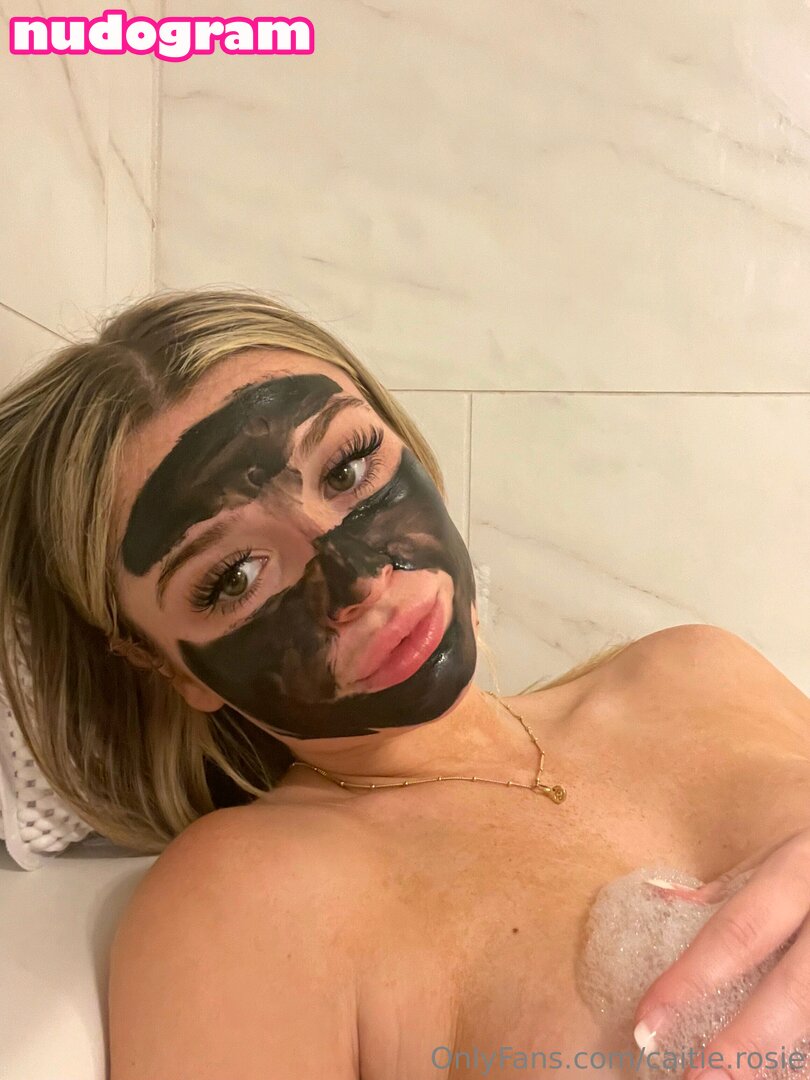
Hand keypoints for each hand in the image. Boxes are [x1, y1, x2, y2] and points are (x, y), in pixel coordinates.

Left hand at [633, 827, 809, 1079]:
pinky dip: (807, 1055)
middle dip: (743, 1045)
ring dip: (781, 1060)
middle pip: (792, 992)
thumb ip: (726, 891)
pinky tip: (783, 1073)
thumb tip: (657, 899)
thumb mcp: (778, 855)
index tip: (648, 1024)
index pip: (736, 933)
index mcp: (798, 874)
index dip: (690, 981)